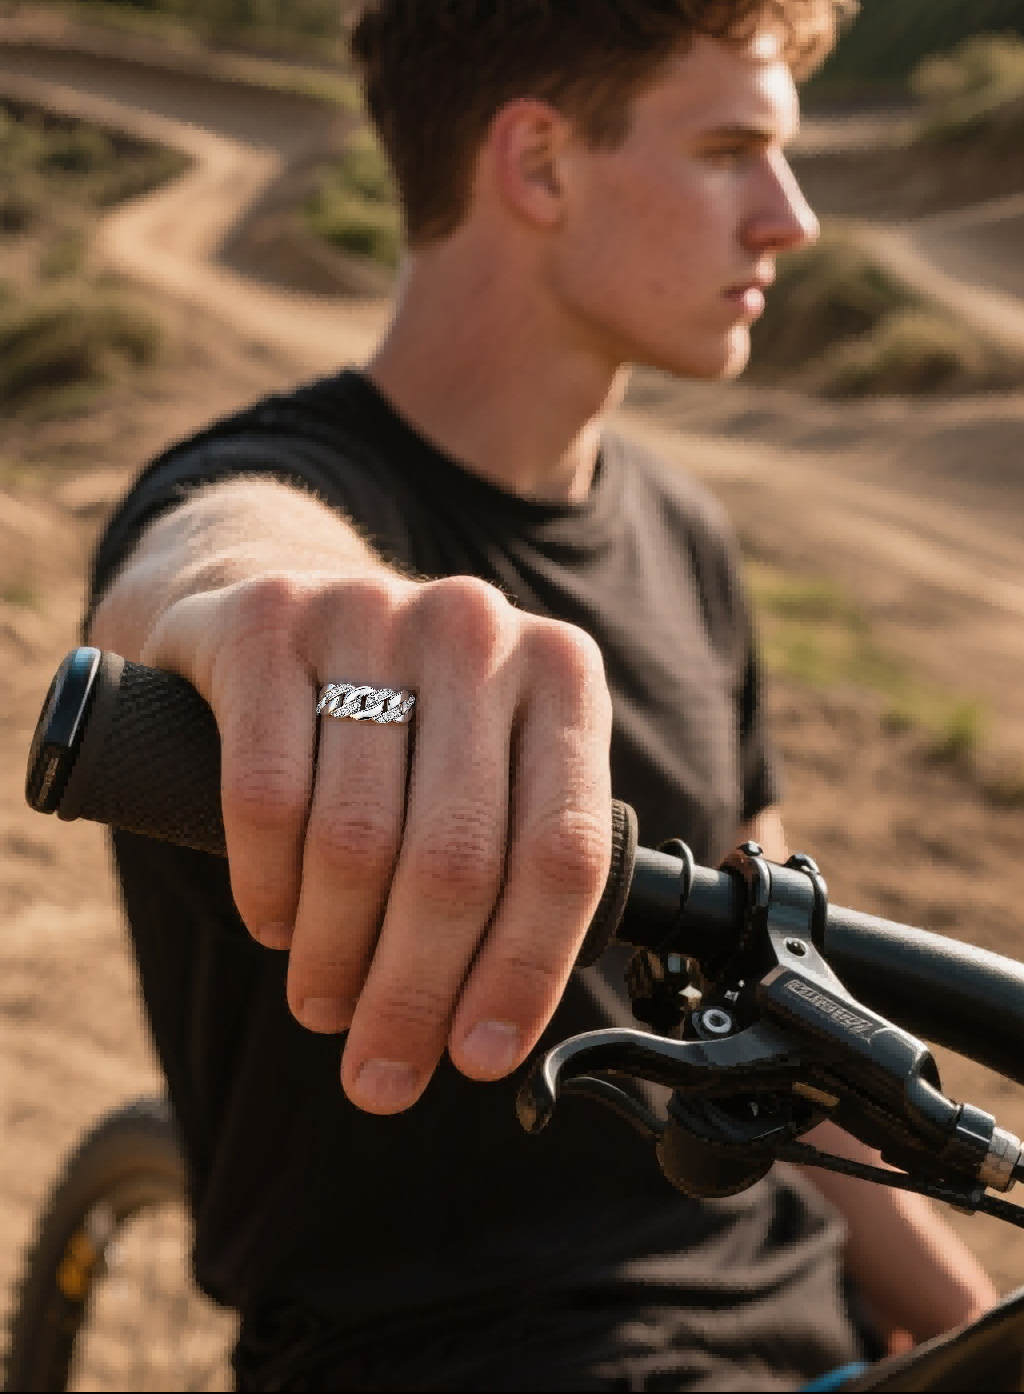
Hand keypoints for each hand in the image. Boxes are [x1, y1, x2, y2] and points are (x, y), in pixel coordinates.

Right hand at [140, 568, 612, 1113]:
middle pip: (457, 860)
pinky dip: (269, 887)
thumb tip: (490, 1035)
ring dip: (335, 956)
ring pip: (357, 839)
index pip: (564, 851)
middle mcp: (476, 628)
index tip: (480, 1057)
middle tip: (380, 1072)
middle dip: (415, 992)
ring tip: (324, 1002)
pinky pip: (267, 795)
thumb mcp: (488, 762)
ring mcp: (371, 612)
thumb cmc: (401, 717)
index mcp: (561, 671)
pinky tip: (274, 924)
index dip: (525, 972)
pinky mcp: (270, 622)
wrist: (275, 597)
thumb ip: (514, 861)